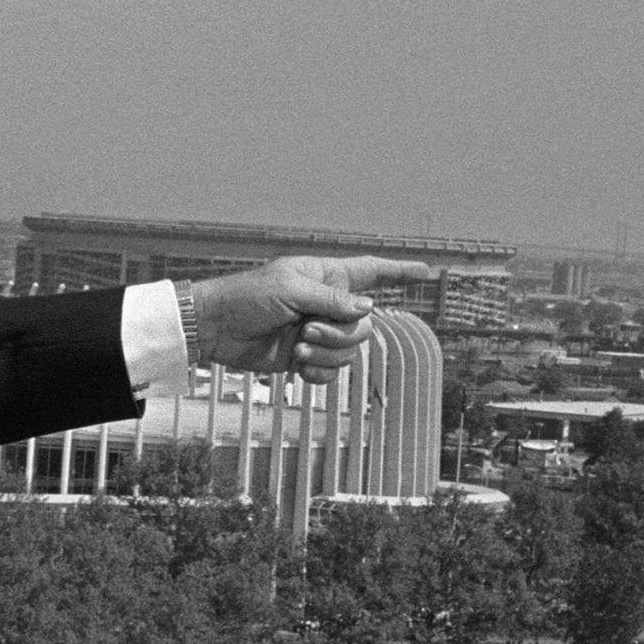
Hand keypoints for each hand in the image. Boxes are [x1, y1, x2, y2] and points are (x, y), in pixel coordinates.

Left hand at [189, 257, 434, 382]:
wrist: (217, 328)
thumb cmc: (248, 297)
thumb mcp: (290, 290)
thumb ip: (331, 299)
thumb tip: (368, 309)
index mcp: (326, 277)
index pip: (371, 271)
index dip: (398, 272)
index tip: (426, 272)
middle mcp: (327, 304)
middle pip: (364, 325)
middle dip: (339, 333)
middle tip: (306, 329)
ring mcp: (318, 332)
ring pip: (350, 350)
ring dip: (325, 352)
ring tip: (297, 345)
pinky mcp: (306, 357)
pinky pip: (332, 371)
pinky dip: (317, 372)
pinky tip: (297, 366)